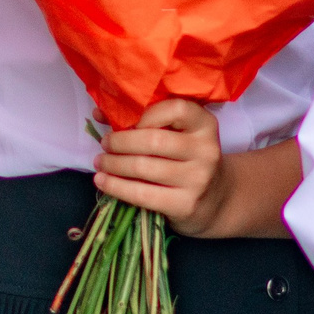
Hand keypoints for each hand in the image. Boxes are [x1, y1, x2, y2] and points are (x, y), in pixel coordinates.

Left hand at [94, 100, 227, 234]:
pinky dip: (116, 187)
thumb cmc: (186, 159)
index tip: (126, 122)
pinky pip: (142, 194)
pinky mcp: (186, 204)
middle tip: (105, 144)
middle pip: (153, 140)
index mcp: (205, 125)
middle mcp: (206, 150)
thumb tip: (98, 113)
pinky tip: (102, 182)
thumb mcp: (178, 135)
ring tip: (100, 162)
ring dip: (113, 164)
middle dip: (120, 142)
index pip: (176, 109)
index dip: (145, 114)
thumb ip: (145, 120)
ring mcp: (198, 179)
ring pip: (144, 167)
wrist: (214, 199)